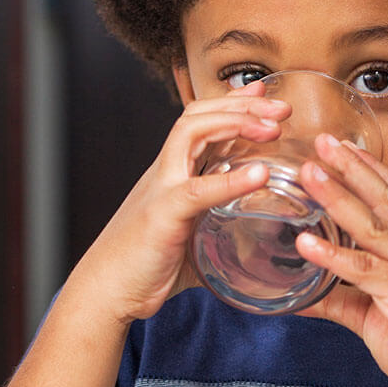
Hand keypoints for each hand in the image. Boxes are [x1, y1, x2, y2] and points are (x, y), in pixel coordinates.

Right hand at [69, 81, 290, 325]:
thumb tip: (248, 256)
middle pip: (199, 115)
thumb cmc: (144, 268)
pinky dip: (231, 179)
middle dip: (243, 104)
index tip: (263, 95)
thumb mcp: (189, 242)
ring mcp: (162, 189)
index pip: (200, 121)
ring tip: (273, 128)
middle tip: (283, 107)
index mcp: (172, 174)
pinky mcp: (164, 215)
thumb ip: (216, 238)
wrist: (104, 291)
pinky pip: (199, 189)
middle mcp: (165, 172)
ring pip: (192, 132)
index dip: (232, 103)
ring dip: (236, 122)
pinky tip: (260, 174)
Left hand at [295, 135, 387, 386]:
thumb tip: (298, 297)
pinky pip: (367, 270)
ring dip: (339, 196)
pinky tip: (307, 243)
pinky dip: (335, 255)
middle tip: (323, 141)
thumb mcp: (372, 316)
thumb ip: (338, 299)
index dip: (369, 169)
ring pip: (374, 226)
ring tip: (309, 174)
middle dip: (352, 167)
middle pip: (385, 199)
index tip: (342, 146)